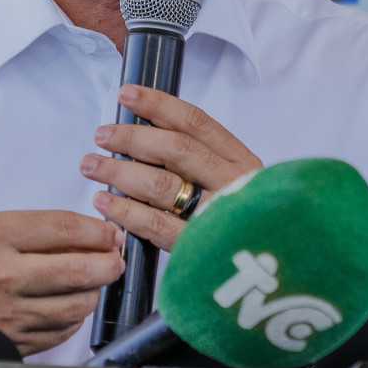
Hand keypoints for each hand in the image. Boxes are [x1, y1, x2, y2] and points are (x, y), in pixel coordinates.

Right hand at [0, 210, 124, 356]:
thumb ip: (26, 231)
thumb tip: (78, 235)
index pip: (65, 229)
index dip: (97, 231)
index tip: (108, 233)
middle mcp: (1, 276)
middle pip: (80, 269)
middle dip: (109, 262)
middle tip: (114, 258)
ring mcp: (7, 314)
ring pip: (77, 305)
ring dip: (94, 292)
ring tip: (93, 281)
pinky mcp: (11, 342)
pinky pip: (61, 332)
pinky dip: (73, 318)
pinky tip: (68, 306)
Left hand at [83, 85, 262, 252]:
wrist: (275, 272)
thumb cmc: (245, 221)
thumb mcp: (236, 182)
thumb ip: (202, 160)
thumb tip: (145, 134)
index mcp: (241, 161)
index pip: (196, 122)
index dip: (158, 105)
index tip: (128, 94)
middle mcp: (233, 183)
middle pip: (176, 149)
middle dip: (132, 138)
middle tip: (102, 135)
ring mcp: (219, 217)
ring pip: (161, 185)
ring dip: (120, 172)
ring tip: (92, 166)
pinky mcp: (201, 249)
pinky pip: (156, 225)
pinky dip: (126, 211)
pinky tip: (105, 202)